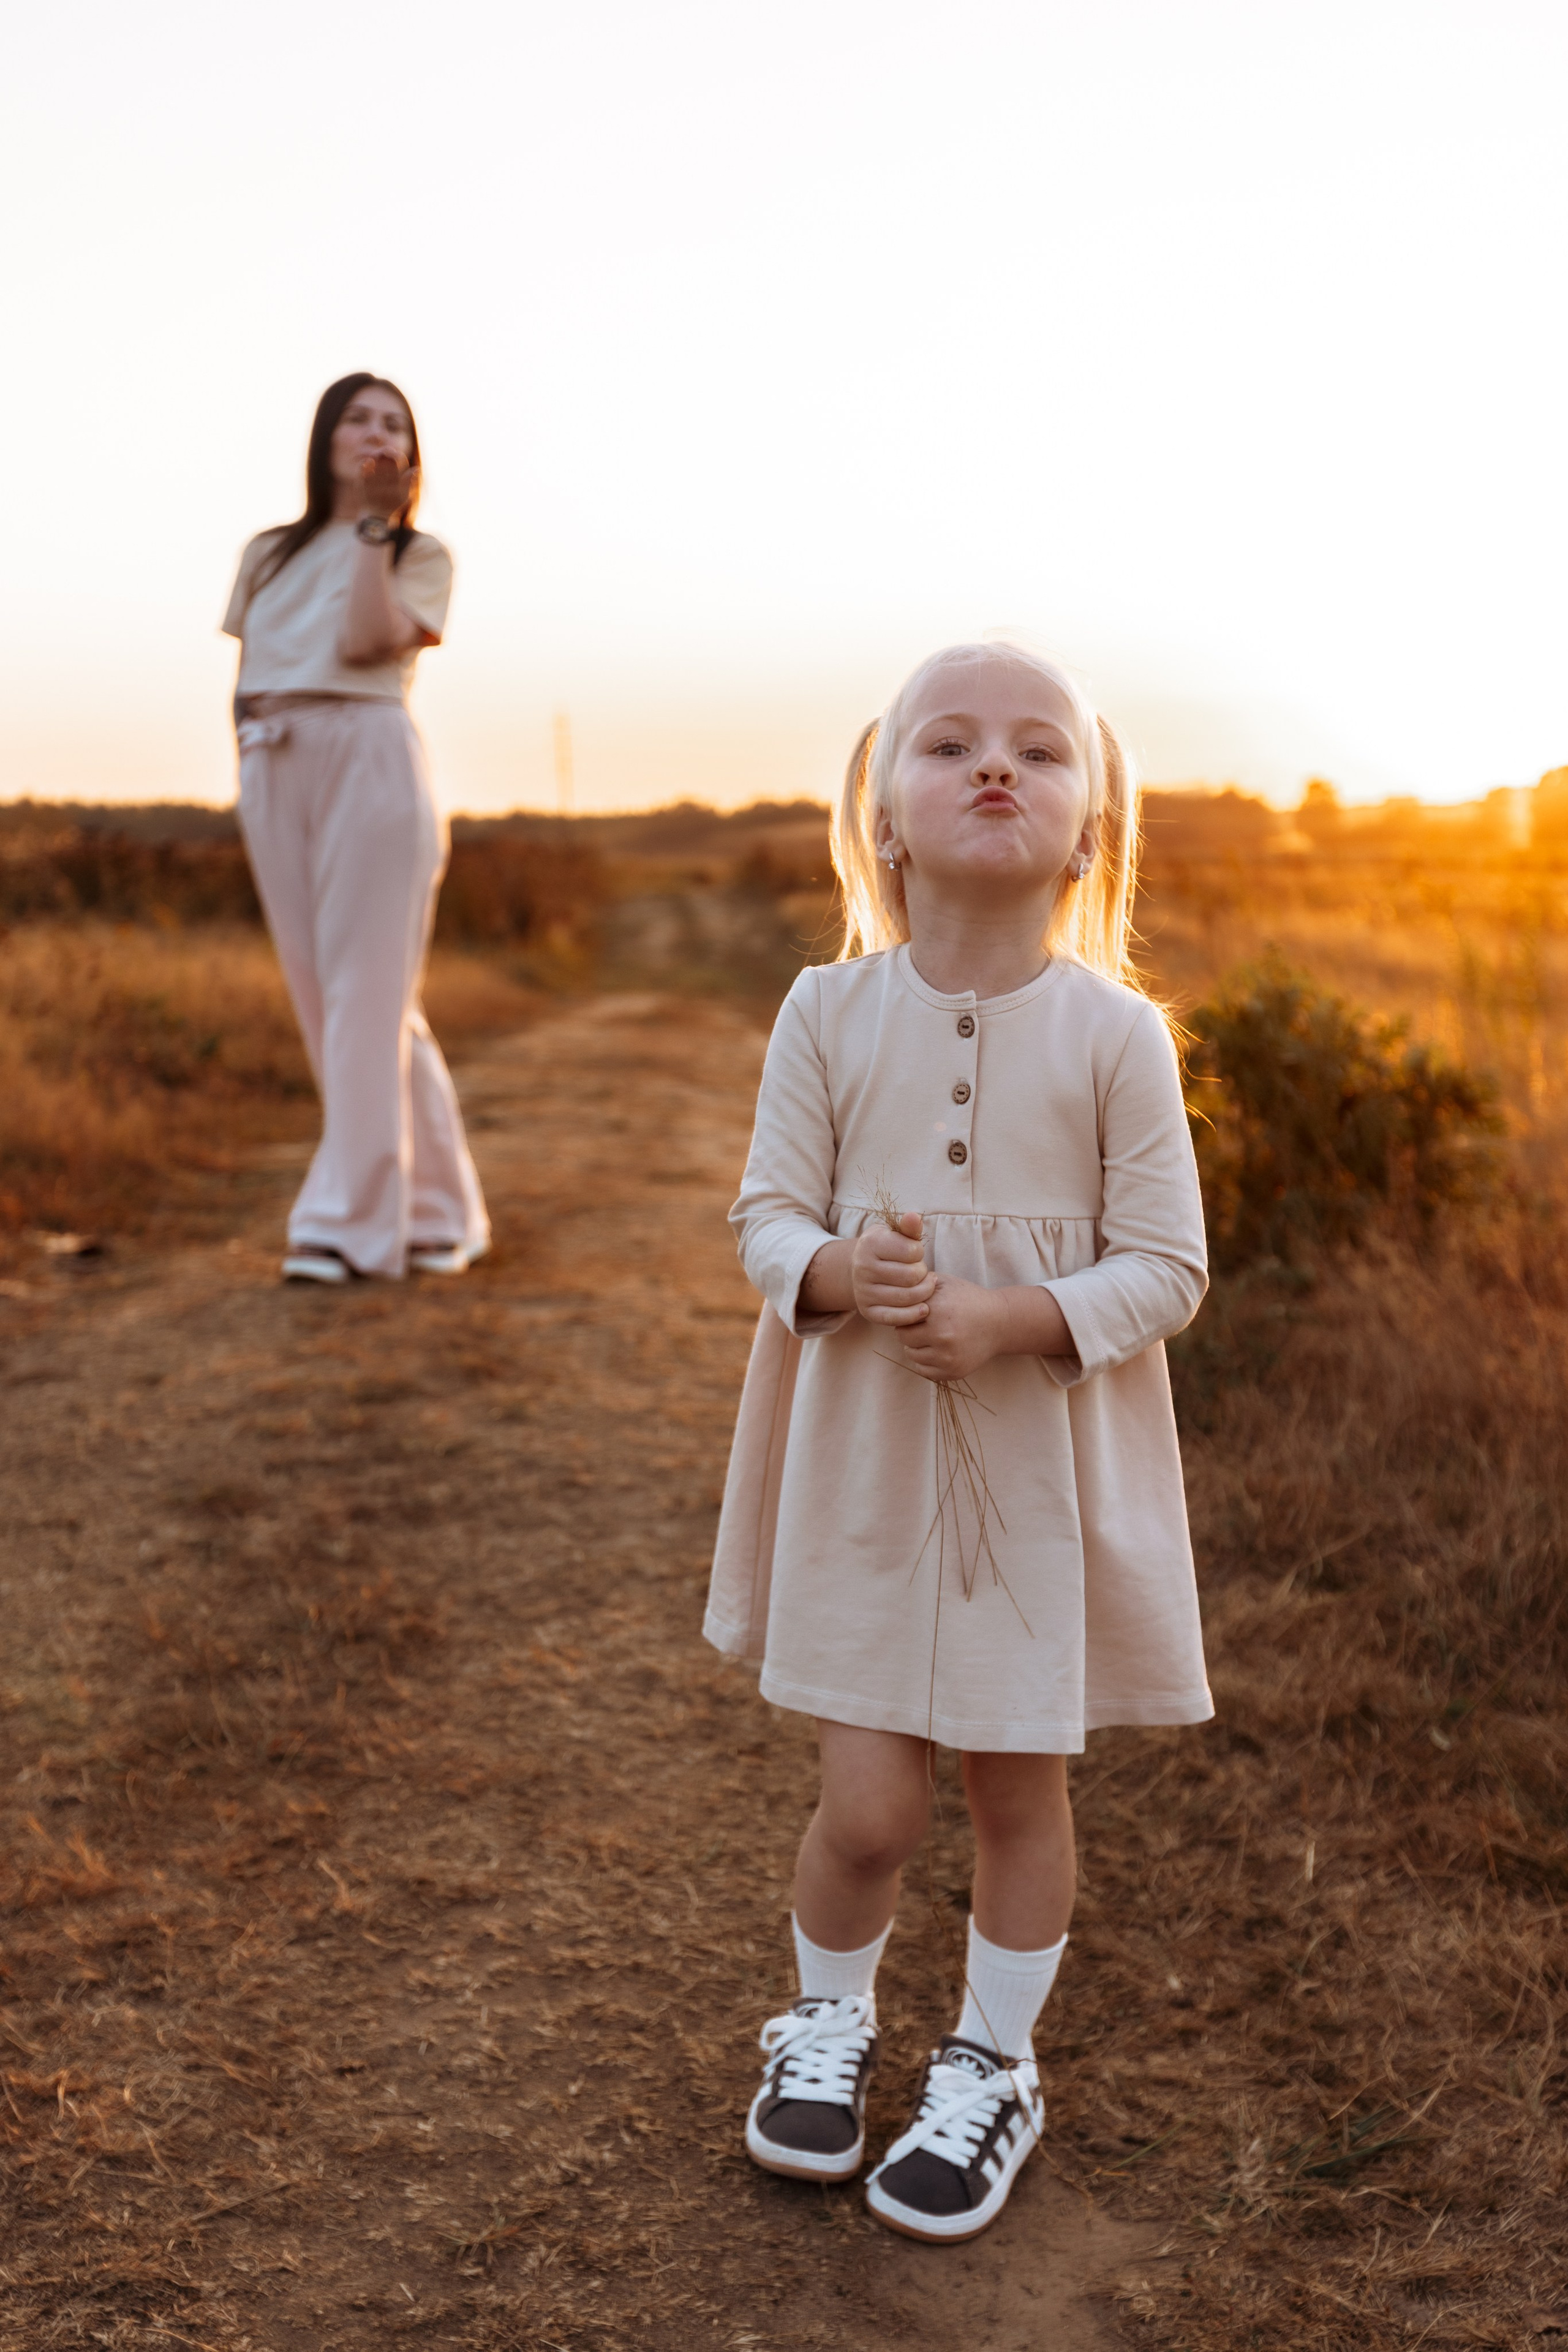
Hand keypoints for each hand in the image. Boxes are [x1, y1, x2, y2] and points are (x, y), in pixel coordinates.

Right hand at [359, 452, 416, 520]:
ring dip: (375, 454)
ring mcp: (373, 472)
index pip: (398, 459)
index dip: (397, 456)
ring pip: (374, 457)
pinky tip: (369, 463)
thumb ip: (410, 483)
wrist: (376, 515)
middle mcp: (384, 469)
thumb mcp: (403, 496)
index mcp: (396, 472)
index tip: (395, 456)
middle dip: (386, 451)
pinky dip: (364, 464)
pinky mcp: (362, 476)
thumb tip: (417, 469)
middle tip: (385, 452)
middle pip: (385, 454)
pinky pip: (362, 466)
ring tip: (377, 457)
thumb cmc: (392, 506)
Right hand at [850, 1211, 935, 1325]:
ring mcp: (863, 1292)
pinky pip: (896, 1318)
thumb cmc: (886, 1249)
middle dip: (923, 1273)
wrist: (861, 1269)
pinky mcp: (868, 1312)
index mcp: (869, 1244)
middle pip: (912, 1276)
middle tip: (920, 1271)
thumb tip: (914, 1217)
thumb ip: (908, 1228)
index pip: (911, 1251)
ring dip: (924, 1292)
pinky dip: (914, 1314)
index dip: (919, 1252)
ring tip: (925, 1285)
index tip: (915, 1253)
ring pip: (908, 1297)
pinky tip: (924, 1307)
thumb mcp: (894, 1234)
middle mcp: (862, 1268)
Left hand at [899, 1274, 1004, 1382]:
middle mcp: (942, 1335)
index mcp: (938, 1310)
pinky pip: (923, 1370)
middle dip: (909, 1329)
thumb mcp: (946, 1283)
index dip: (906, 1312)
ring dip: (916, 1346)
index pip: (901, 1316)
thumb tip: (893, 1285)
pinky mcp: (953, 1372)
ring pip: (911, 1354)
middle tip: (922, 1324)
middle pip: (903, 1337)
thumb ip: (919, 1282)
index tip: (916, 1311)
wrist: (999, 1323)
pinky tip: (937, 1349)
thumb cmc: (968, 1300)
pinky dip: (926, 1361)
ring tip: (930, 1336)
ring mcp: (948, 1357)